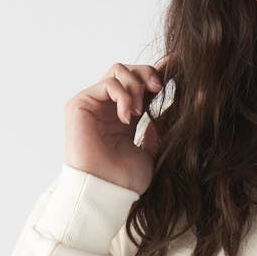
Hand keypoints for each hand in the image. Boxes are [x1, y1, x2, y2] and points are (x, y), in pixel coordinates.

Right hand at [64, 55, 171, 196]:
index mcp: (126, 118)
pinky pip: (107, 84)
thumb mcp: (152, 152)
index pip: (142, 87)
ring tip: (138, 111)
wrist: (107, 191)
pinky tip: (127, 116)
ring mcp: (94, 104)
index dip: (158, 73)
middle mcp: (108, 108)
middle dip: (148, 74)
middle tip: (159, 88)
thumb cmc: (125, 179)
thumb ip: (159, 129)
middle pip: (129, 71)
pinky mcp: (80, 104)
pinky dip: (122, 95)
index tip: (176, 64)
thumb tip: (169, 110)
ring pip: (118, 71)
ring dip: (135, 85)